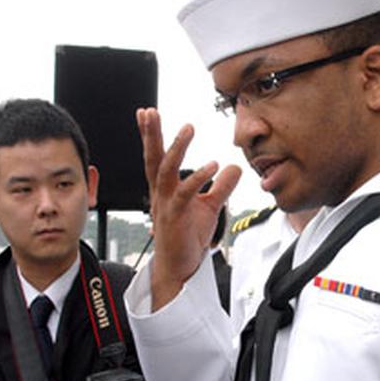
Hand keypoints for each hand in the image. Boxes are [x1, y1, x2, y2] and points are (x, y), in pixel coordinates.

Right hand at [137, 108, 240, 309]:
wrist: (179, 268)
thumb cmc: (187, 238)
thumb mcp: (209, 207)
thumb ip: (221, 187)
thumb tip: (234, 167)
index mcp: (164, 190)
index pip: (155, 157)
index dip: (150, 135)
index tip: (146, 113)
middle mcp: (161, 195)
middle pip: (152, 158)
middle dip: (150, 134)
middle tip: (149, 111)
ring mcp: (166, 206)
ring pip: (166, 171)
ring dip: (177, 148)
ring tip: (188, 128)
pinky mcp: (175, 218)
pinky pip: (185, 194)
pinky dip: (198, 177)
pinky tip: (213, 166)